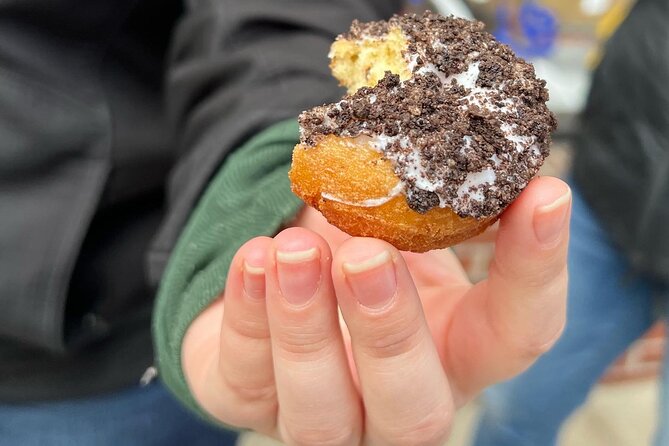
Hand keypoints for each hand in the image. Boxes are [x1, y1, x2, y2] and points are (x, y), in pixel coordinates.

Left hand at [182, 176, 570, 444]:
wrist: (287, 270)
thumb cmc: (361, 244)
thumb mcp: (403, 224)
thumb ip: (428, 199)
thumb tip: (457, 132)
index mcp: (456, 353)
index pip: (519, 337)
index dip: (537, 271)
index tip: (543, 193)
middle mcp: (397, 400)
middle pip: (415, 408)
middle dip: (390, 331)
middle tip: (369, 254)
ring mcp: (324, 413)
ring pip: (321, 412)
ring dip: (306, 326)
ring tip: (294, 249)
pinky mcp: (251, 400)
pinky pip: (245, 377)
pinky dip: (249, 314)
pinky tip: (254, 257)